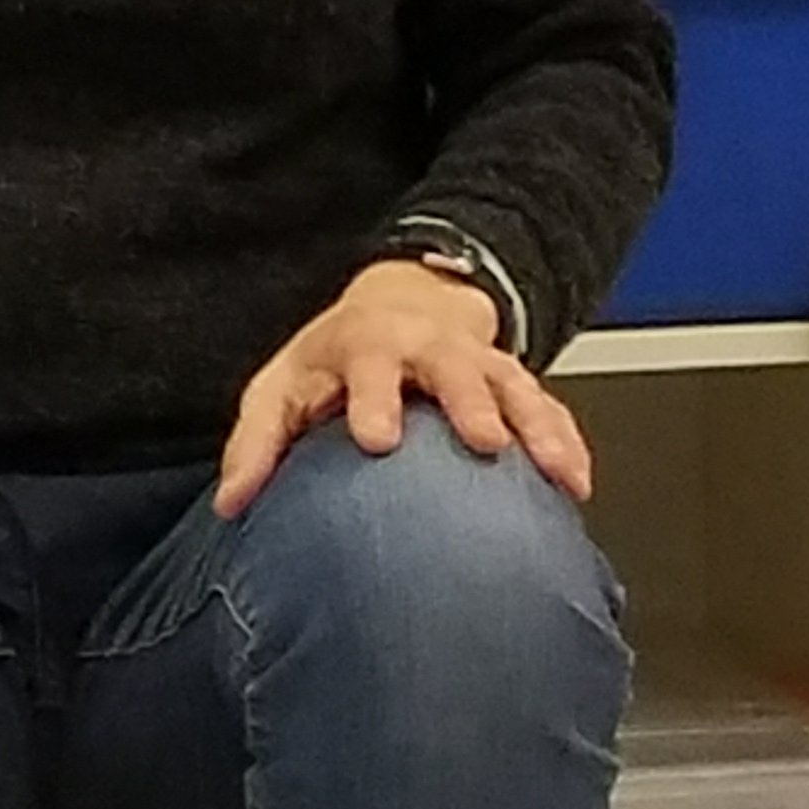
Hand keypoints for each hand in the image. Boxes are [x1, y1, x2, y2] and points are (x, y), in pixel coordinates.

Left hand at [214, 257, 591, 517]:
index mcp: (369, 348)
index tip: (377, 439)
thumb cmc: (333, 361)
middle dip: (470, 403)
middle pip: (456, 371)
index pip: (371, 369)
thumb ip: (256, 443)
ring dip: (536, 428)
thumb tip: (231, 503)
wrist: (401, 306)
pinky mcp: (513, 386)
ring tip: (555, 471)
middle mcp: (430, 351)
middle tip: (483, 442)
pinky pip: (546, 411)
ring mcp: (479, 365)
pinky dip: (565, 443)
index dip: (375, 399)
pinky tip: (576, 486)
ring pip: (516, 389)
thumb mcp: (282, 387)